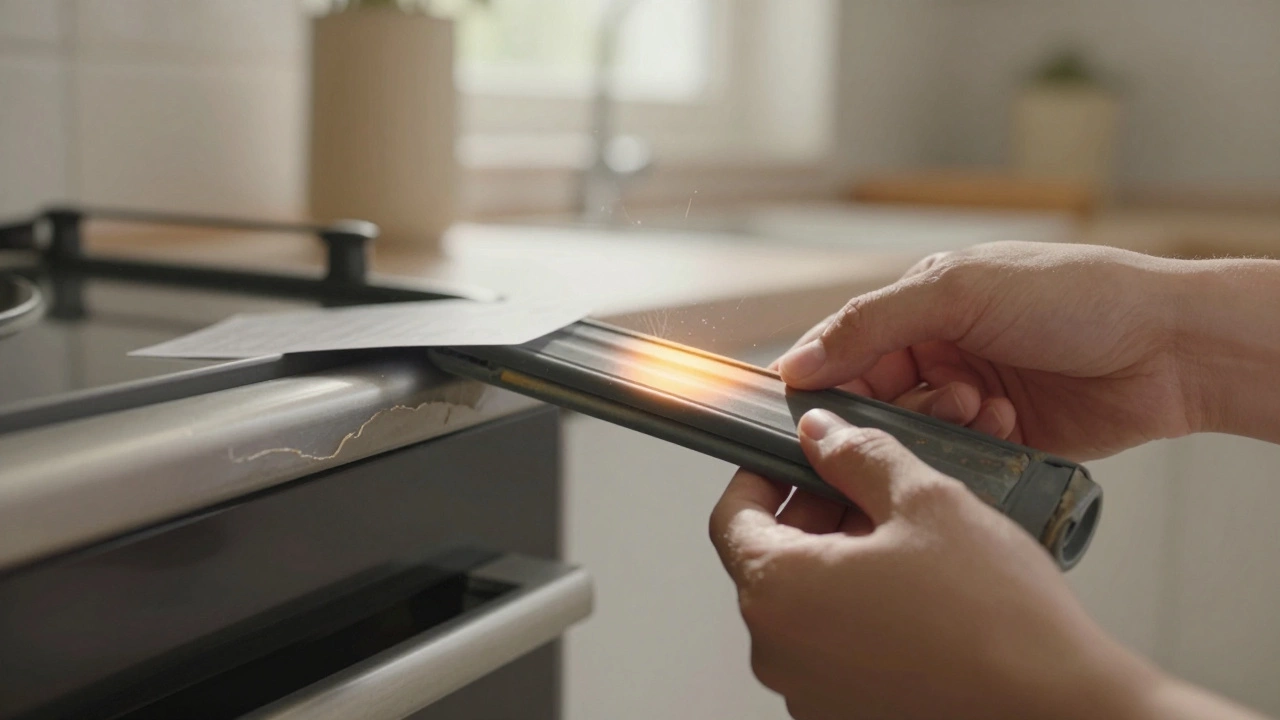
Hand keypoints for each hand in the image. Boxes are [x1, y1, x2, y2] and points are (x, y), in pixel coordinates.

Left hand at [710, 409, 1160, 719]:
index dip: (761, 477)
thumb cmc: (997, 620)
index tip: (793, 460)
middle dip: (812, 518)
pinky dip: (861, 616)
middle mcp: (779, 652)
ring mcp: (811, 695)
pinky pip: (836, 652)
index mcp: (778, 591)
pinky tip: (919, 597)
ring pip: (807, 608)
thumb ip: (858, 455)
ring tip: (907, 544)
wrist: (1060, 711)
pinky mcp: (849, 717)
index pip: (731, 518)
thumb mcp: (926, 501)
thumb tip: (823, 433)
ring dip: (841, 567)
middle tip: (867, 492)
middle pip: (770, 563)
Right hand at [776, 241, 1195, 459]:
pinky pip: (957, 458)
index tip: (806, 412)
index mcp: (922, 305)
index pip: (844, 347)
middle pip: (874, 399)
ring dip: (940, 425)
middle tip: (930, 402)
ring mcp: (970, 397)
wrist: (1168, 345)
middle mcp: (940, 351)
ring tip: (981, 407)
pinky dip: (975, 445)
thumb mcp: (958, 291)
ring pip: (914, 433)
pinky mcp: (1002, 438)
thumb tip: (795, 360)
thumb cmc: (1073, 296)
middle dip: (893, 409)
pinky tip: (1008, 422)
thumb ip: (870, 323)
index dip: (824, 379)